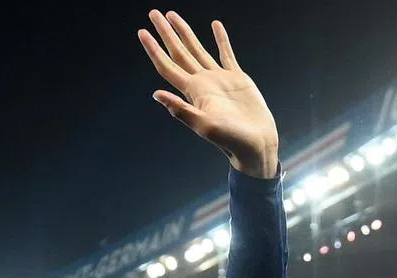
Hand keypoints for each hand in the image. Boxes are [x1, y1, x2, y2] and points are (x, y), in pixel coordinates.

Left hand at [139, 10, 278, 177]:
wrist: (254, 144)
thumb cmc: (229, 140)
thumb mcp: (203, 126)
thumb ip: (180, 110)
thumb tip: (155, 94)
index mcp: (191, 91)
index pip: (167, 64)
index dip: (153, 48)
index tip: (141, 31)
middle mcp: (201, 82)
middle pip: (178, 51)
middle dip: (165, 33)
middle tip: (153, 13)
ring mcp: (218, 79)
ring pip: (197, 49)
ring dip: (185, 32)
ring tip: (173, 15)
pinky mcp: (236, 78)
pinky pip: (225, 53)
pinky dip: (220, 39)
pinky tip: (214, 25)